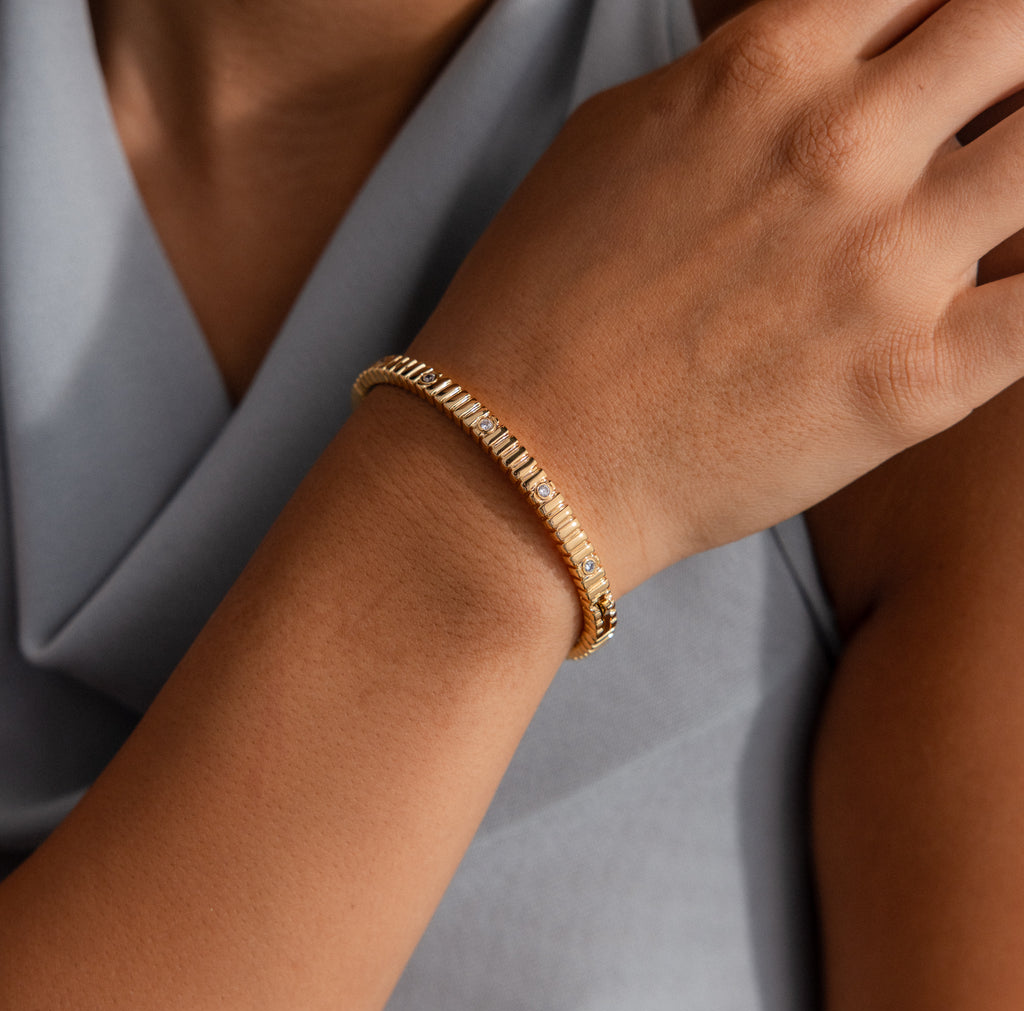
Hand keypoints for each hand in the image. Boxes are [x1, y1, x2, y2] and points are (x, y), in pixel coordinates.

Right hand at [408, 0, 1023, 592]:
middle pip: (1014, 20)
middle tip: (993, 93)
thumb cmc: (539, 303)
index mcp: (762, 67)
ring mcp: (890, 268)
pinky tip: (1018, 280)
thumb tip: (810, 64)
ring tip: (996, 188)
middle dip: (1013, 45)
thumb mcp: (616, 137)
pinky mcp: (916, 384)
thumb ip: (731, 75)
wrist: (519, 458)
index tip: (947, 40)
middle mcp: (842, 147)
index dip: (945, 5)